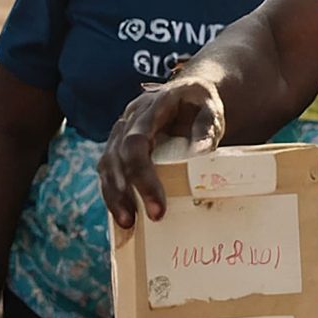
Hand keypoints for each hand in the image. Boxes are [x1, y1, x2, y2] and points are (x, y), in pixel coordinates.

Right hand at [97, 79, 226, 230]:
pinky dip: (113, 193)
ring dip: (113, 196)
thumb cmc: (201, 104)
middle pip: (116, 157)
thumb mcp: (211, 107)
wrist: (187, 94)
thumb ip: (207, 125)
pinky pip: (109, 170)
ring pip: (106, 164)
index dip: (142, 177)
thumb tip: (202, 151)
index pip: (135, 143)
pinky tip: (124, 214)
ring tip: (126, 223)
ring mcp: (120, 132)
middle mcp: (129, 119)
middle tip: (136, 221)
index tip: (157, 208)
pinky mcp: (119, 146)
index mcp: (150, 107)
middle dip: (124, 192)